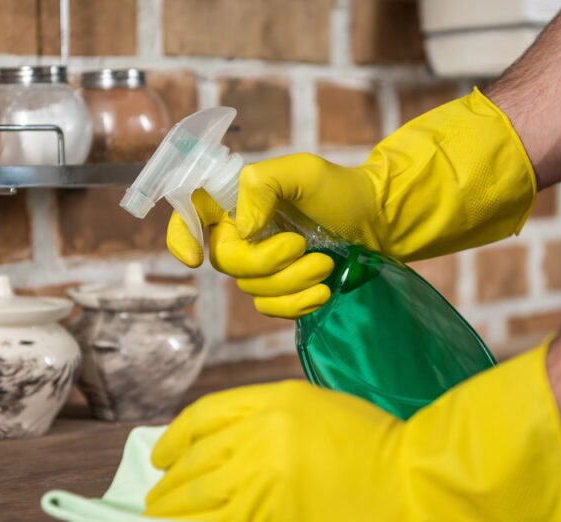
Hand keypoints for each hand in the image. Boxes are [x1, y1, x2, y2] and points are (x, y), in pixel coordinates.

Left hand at [145, 344, 560, 521]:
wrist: (412, 478)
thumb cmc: (373, 441)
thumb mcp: (316, 407)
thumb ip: (266, 417)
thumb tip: (219, 445)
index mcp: (272, 399)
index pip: (203, 416)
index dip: (175, 438)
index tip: (162, 456)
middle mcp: (259, 432)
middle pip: (195, 457)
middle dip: (168, 481)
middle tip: (154, 498)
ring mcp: (262, 474)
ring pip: (197, 493)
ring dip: (170, 508)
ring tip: (156, 520)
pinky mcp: (270, 515)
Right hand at [166, 89, 537, 318]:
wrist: (379, 222)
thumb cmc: (339, 190)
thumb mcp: (303, 172)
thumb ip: (262, 187)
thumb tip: (240, 227)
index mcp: (233, 203)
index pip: (187, 218)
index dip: (181, 237)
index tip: (196, 257)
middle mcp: (239, 236)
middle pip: (225, 262)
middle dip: (266, 262)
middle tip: (303, 247)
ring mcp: (259, 269)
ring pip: (252, 290)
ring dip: (292, 281)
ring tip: (325, 265)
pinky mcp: (281, 295)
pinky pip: (273, 311)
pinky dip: (298, 304)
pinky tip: (323, 291)